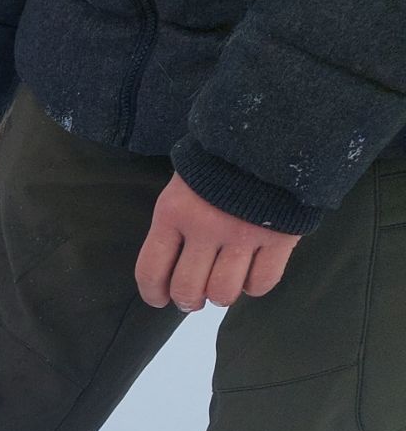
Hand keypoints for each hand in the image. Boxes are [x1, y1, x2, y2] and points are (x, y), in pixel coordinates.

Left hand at [135, 173, 299, 310]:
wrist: (274, 129)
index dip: (153, 293)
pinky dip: (255, 286)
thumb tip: (171, 268)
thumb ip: (176, 223)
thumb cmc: (220, 159)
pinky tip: (252, 274)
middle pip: (188, 288)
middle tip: (195, 298)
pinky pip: (262, 282)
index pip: (151, 270)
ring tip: (224, 286)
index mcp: (174, 213)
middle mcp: (205, 227)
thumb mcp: (184, 184)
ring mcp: (243, 233)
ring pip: (224, 292)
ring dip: (221, 296)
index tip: (160, 298)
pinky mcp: (280, 236)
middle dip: (188, 301)